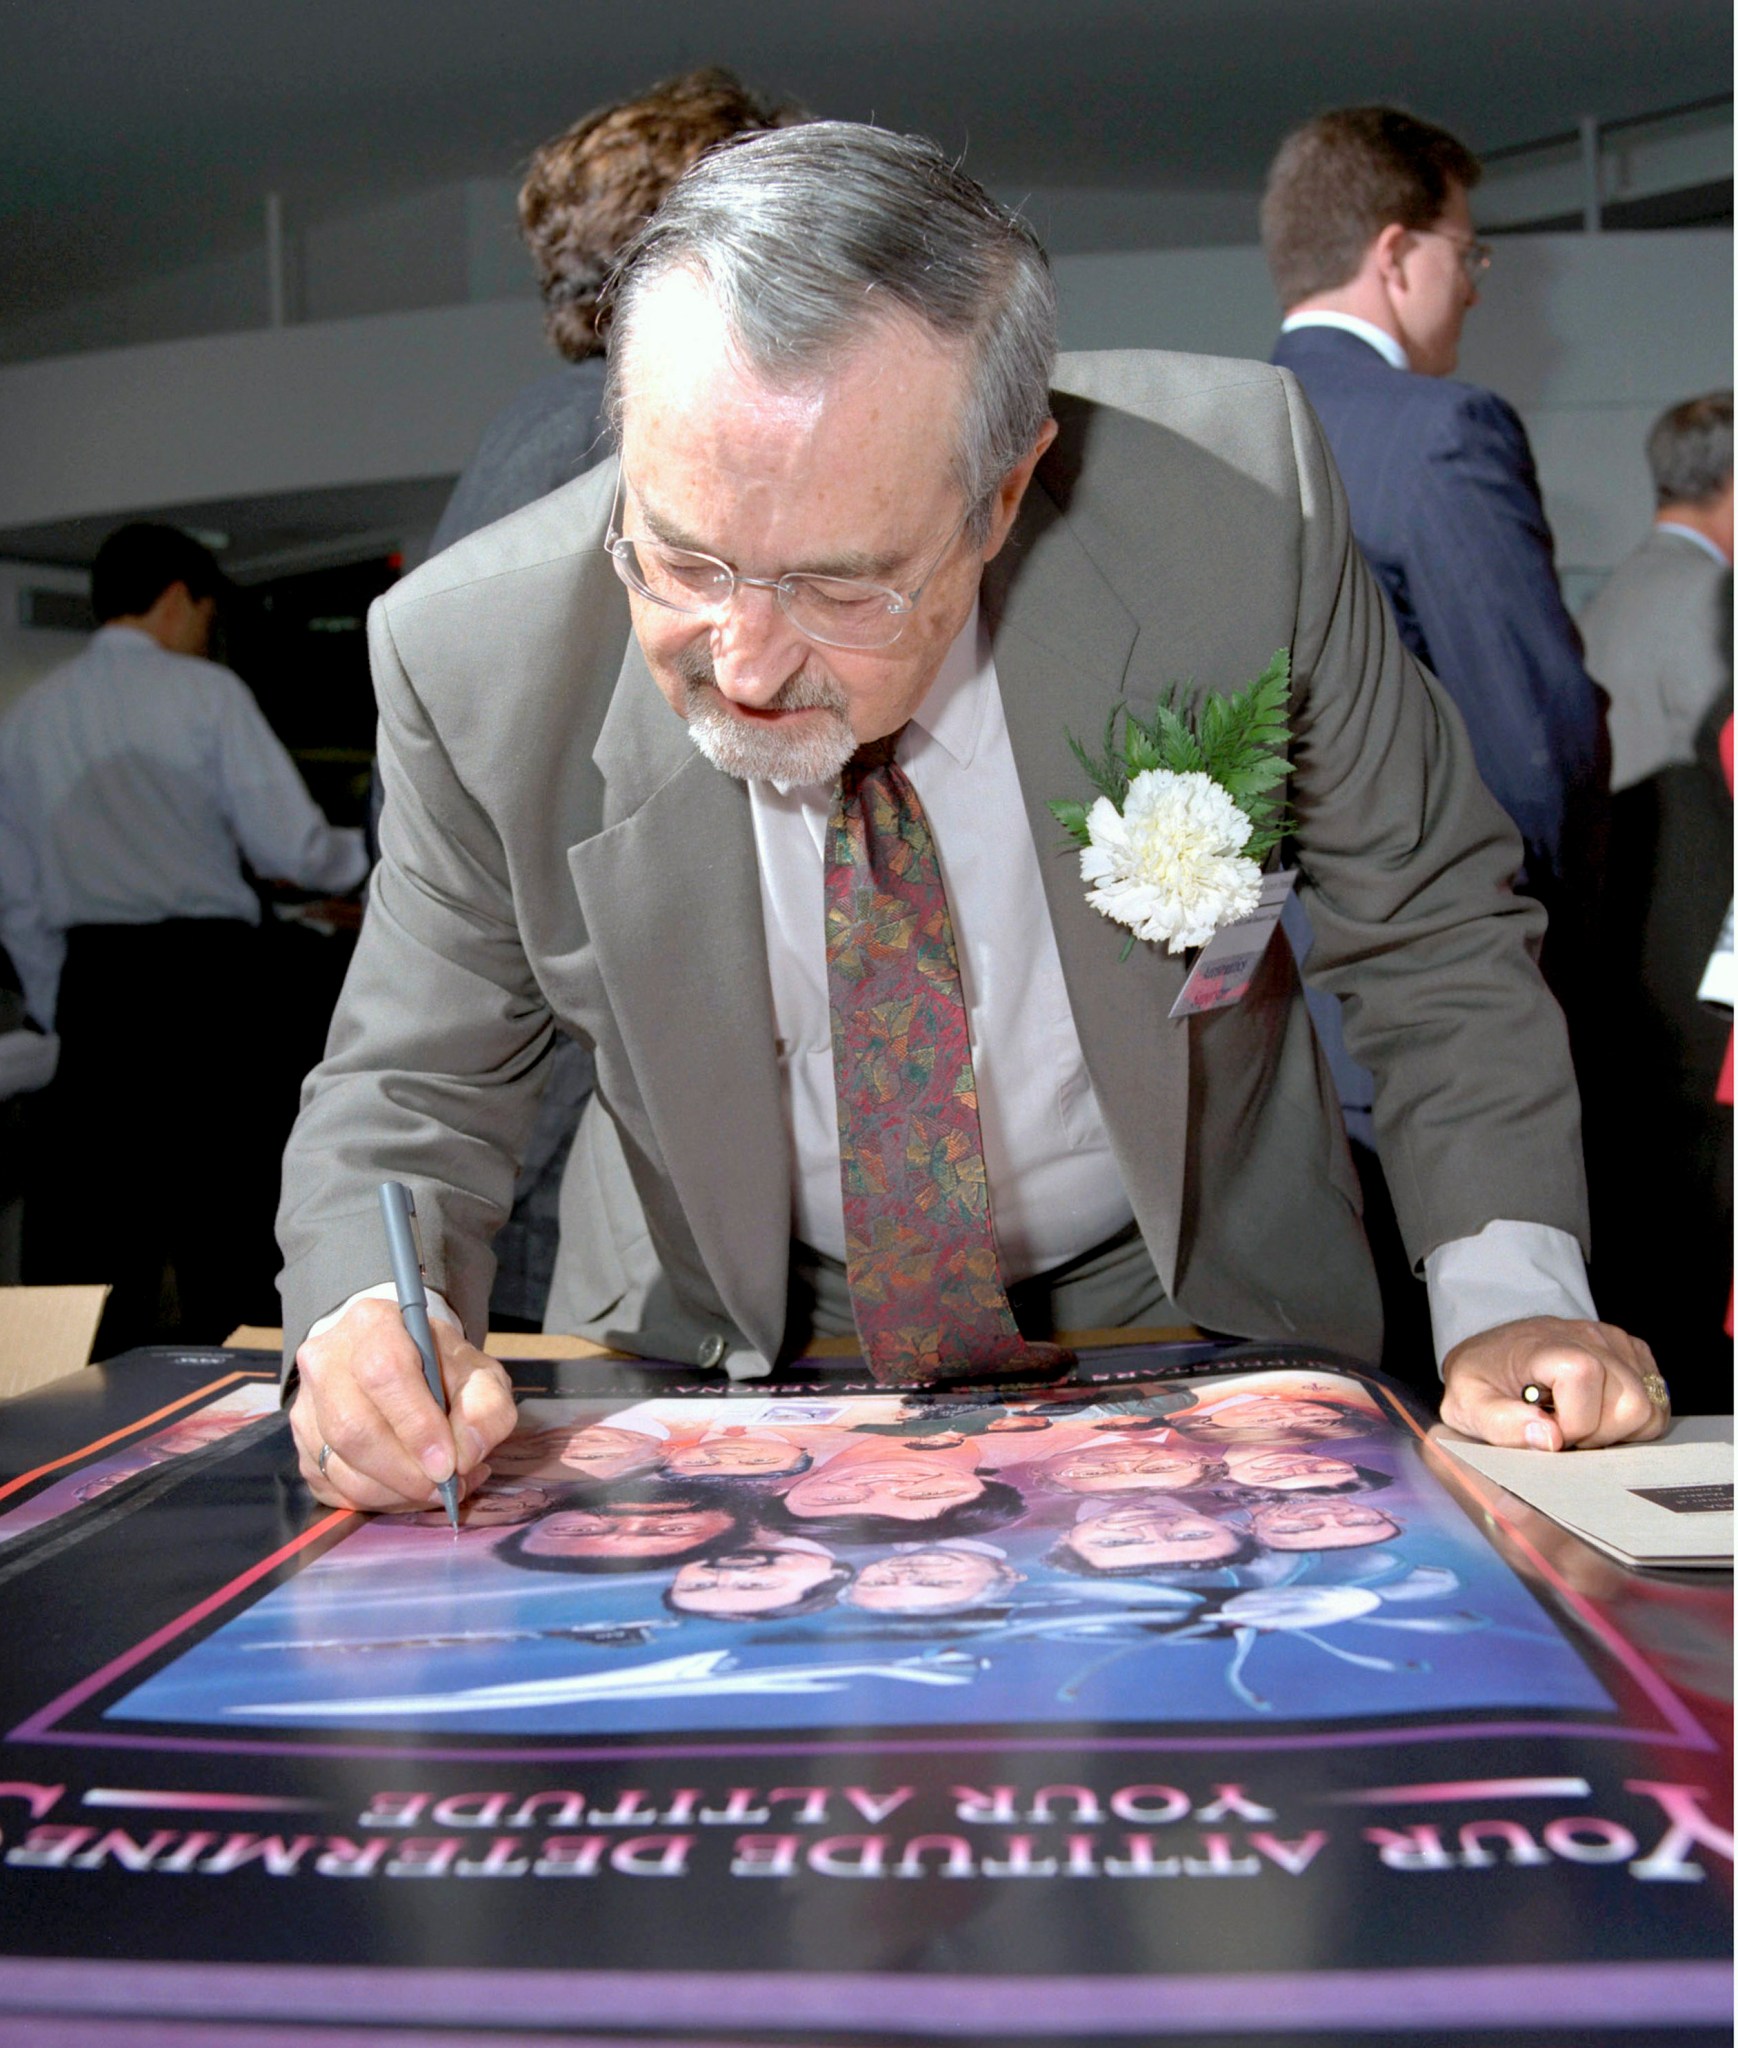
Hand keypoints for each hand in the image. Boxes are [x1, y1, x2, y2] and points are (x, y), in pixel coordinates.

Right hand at [289, 1297, 518, 1511]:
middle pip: (352, 1426)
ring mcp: (306, 1403)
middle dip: (404, 1471)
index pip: (384, 1371)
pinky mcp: (301, 1444)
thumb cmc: (439, 1369)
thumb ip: (485, 1408)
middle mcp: (326, 1359)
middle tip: (444, 1487)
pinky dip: (377, 1500)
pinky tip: (408, 1491)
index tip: (447, 1464)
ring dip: (394, 1492)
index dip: (416, 1424)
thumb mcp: (478, 1375)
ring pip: (339, 1464)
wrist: (401, 1366)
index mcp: (373, 1323)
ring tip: (435, 1490)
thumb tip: (466, 1454)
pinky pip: (332, 1487)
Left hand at [1440, 1315, 1669, 1450]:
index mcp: (1542, 1343)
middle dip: (1600, 1433)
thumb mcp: (1466, 1404)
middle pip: (1630, 1399)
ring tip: (1580, 1422)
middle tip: (1566, 1432)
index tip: (1550, 1432)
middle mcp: (1586, 1335)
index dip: (1574, 1420)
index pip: (1584, 1375)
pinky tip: (1598, 1413)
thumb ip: (1500, 1423)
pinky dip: (1632, 1418)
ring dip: (1619, 1428)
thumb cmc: (1478, 1380)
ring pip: (1650, 1404)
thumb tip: (1549, 1438)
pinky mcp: (1630, 1351)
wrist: (1489, 1355)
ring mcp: (1612, 1341)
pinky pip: (1658, 1398)